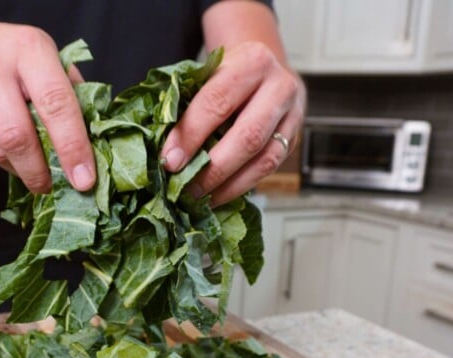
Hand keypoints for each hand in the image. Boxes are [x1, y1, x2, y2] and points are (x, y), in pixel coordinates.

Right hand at [0, 18, 95, 192]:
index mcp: (27, 48)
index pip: (55, 103)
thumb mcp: (43, 55)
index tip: (84, 178)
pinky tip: (10, 155)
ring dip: (20, 168)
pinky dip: (1, 160)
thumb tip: (92, 139)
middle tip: (53, 186)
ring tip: (34, 173)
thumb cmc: (8, 53)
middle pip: (16, 135)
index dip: (72, 146)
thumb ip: (67, 91)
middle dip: (39, 170)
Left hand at [160, 41, 305, 205]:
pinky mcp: (293, 137)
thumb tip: (159, 146)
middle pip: (247, 135)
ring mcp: (292, 114)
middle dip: (211, 168)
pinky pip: (269, 168)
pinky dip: (240, 186)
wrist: (264, 67)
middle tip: (183, 188)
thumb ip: (186, 103)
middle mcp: (279, 86)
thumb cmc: (227, 73)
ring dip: (227, 185)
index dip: (191, 134)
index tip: (169, 161)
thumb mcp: (207, 75)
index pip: (218, 102)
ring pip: (264, 158)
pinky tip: (217, 195)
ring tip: (199, 198)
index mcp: (251, 63)